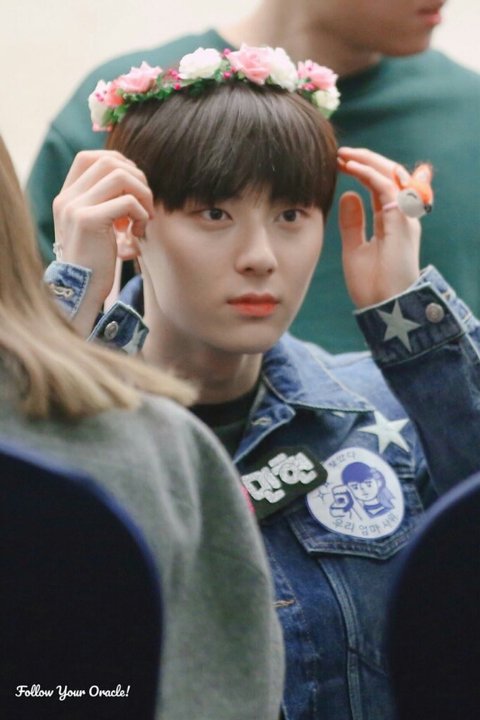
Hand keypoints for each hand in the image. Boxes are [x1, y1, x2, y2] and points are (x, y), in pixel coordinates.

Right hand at [53, 150, 153, 302]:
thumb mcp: (98, 227)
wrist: (82, 291)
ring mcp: (75, 207)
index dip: (117, 163)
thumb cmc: (96, 262)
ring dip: (142, 194)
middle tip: (145, 203)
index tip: (134, 186)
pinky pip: (126, 201)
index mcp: (66, 197)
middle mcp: (66, 198)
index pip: (89, 157)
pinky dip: (141, 213)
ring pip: (119, 176)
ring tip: (143, 217)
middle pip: (108, 162)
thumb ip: (105, 202)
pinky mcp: (88, 221)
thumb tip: (133, 177)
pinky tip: (137, 232)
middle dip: (136, 178)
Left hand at [337, 147, 420, 308]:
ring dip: (366, 160)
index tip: (339, 163)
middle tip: (340, 154)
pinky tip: (350, 166)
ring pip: (391, 174)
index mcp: (392, 221)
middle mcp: (401, 215)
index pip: (382, 185)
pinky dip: (368, 173)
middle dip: (365, 160)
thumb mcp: (355, 248)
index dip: (363, 170)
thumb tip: (348, 195)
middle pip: (389, 175)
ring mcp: (404, 217)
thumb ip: (353, 222)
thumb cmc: (372, 285)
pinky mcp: (400, 221)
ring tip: (342, 155)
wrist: (383, 307)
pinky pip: (387, 187)